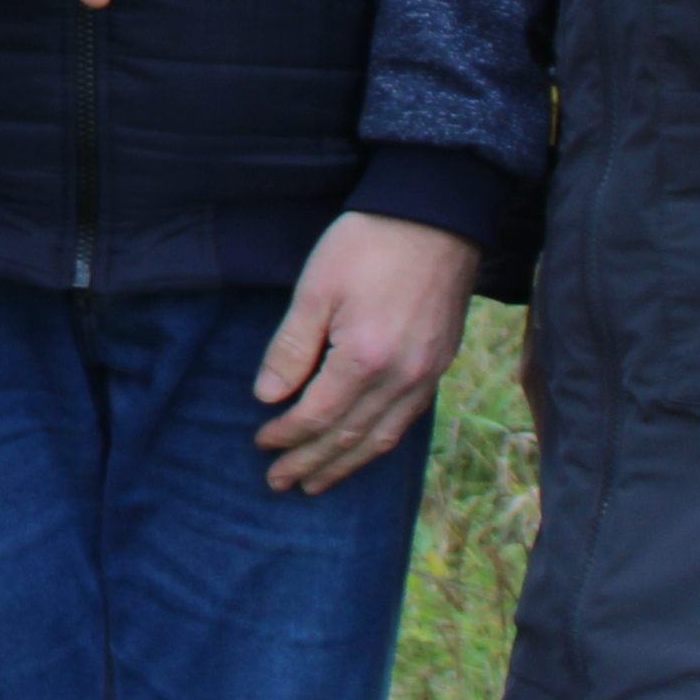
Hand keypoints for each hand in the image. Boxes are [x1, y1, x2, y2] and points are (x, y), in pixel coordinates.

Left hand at [254, 210, 477, 494]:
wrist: (435, 216)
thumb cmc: (367, 244)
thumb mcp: (316, 288)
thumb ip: (290, 347)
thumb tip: (267, 397)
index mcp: (364, 358)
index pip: (317, 416)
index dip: (286, 435)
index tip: (260, 443)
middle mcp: (400, 377)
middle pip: (349, 437)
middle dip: (310, 463)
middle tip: (279, 482)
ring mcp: (426, 375)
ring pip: (381, 438)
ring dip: (345, 464)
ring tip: (315, 482)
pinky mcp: (439, 365)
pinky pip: (407, 421)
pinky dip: (379, 443)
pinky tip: (362, 450)